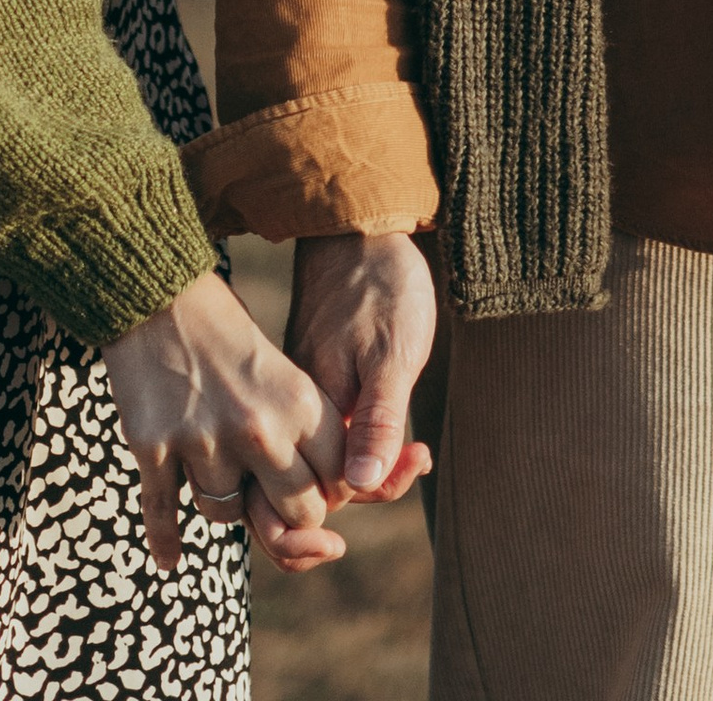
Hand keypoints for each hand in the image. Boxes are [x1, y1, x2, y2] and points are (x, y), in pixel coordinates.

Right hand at [104, 266, 348, 575]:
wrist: (161, 292)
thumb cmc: (230, 331)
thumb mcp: (285, 370)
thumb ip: (306, 431)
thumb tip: (329, 503)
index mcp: (300, 402)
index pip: (336, 484)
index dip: (328, 492)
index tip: (311, 485)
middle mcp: (258, 427)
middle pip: (294, 513)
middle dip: (286, 513)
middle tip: (269, 498)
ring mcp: (203, 441)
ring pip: (226, 514)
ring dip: (222, 502)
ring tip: (216, 474)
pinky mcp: (154, 447)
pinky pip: (164, 517)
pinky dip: (167, 543)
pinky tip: (171, 559)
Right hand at [286, 230, 439, 504]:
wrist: (360, 227)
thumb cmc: (384, 286)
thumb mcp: (394, 354)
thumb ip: (377, 420)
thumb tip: (360, 483)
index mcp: (310, 406)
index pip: (331, 485)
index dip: (377, 485)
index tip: (420, 456)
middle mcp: (292, 407)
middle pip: (319, 480)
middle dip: (372, 481)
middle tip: (420, 454)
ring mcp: (296, 393)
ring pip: (321, 457)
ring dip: (368, 461)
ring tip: (414, 448)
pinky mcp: (305, 378)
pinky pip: (323, 430)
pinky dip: (358, 438)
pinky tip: (391, 424)